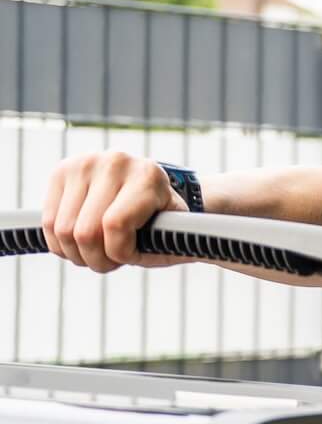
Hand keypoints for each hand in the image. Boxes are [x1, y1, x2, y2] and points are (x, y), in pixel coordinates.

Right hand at [42, 151, 185, 273]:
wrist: (156, 193)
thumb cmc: (167, 224)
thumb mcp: (172, 239)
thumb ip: (153, 247)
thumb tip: (132, 248)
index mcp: (149, 176)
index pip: (115, 226)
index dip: (119, 254)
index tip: (132, 257)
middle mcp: (116, 162)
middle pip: (84, 232)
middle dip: (96, 260)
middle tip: (111, 261)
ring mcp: (86, 162)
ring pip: (61, 230)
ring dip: (77, 254)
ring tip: (98, 251)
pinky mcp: (62, 171)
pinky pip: (47, 221)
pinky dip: (60, 243)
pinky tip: (79, 242)